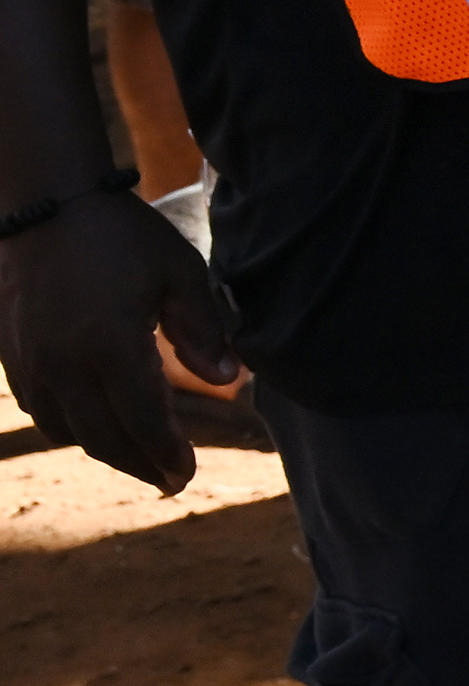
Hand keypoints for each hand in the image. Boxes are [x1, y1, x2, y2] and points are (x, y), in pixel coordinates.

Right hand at [1, 188, 236, 493]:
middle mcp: (63, 365)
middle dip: (140, 464)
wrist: (47, 205)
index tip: (187, 476)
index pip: (144, 421)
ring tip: (140, 457)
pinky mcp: (12, 356)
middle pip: (104, 438)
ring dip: (105, 450)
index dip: (167, 453)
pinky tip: (96, 425)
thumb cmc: (122, 237)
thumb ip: (204, 331)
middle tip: (171, 481)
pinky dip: (71, 428)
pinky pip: (41, 411)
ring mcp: (31, 363)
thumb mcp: (180, 274)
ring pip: (68, 431)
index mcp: (109, 347)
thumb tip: (229, 379)